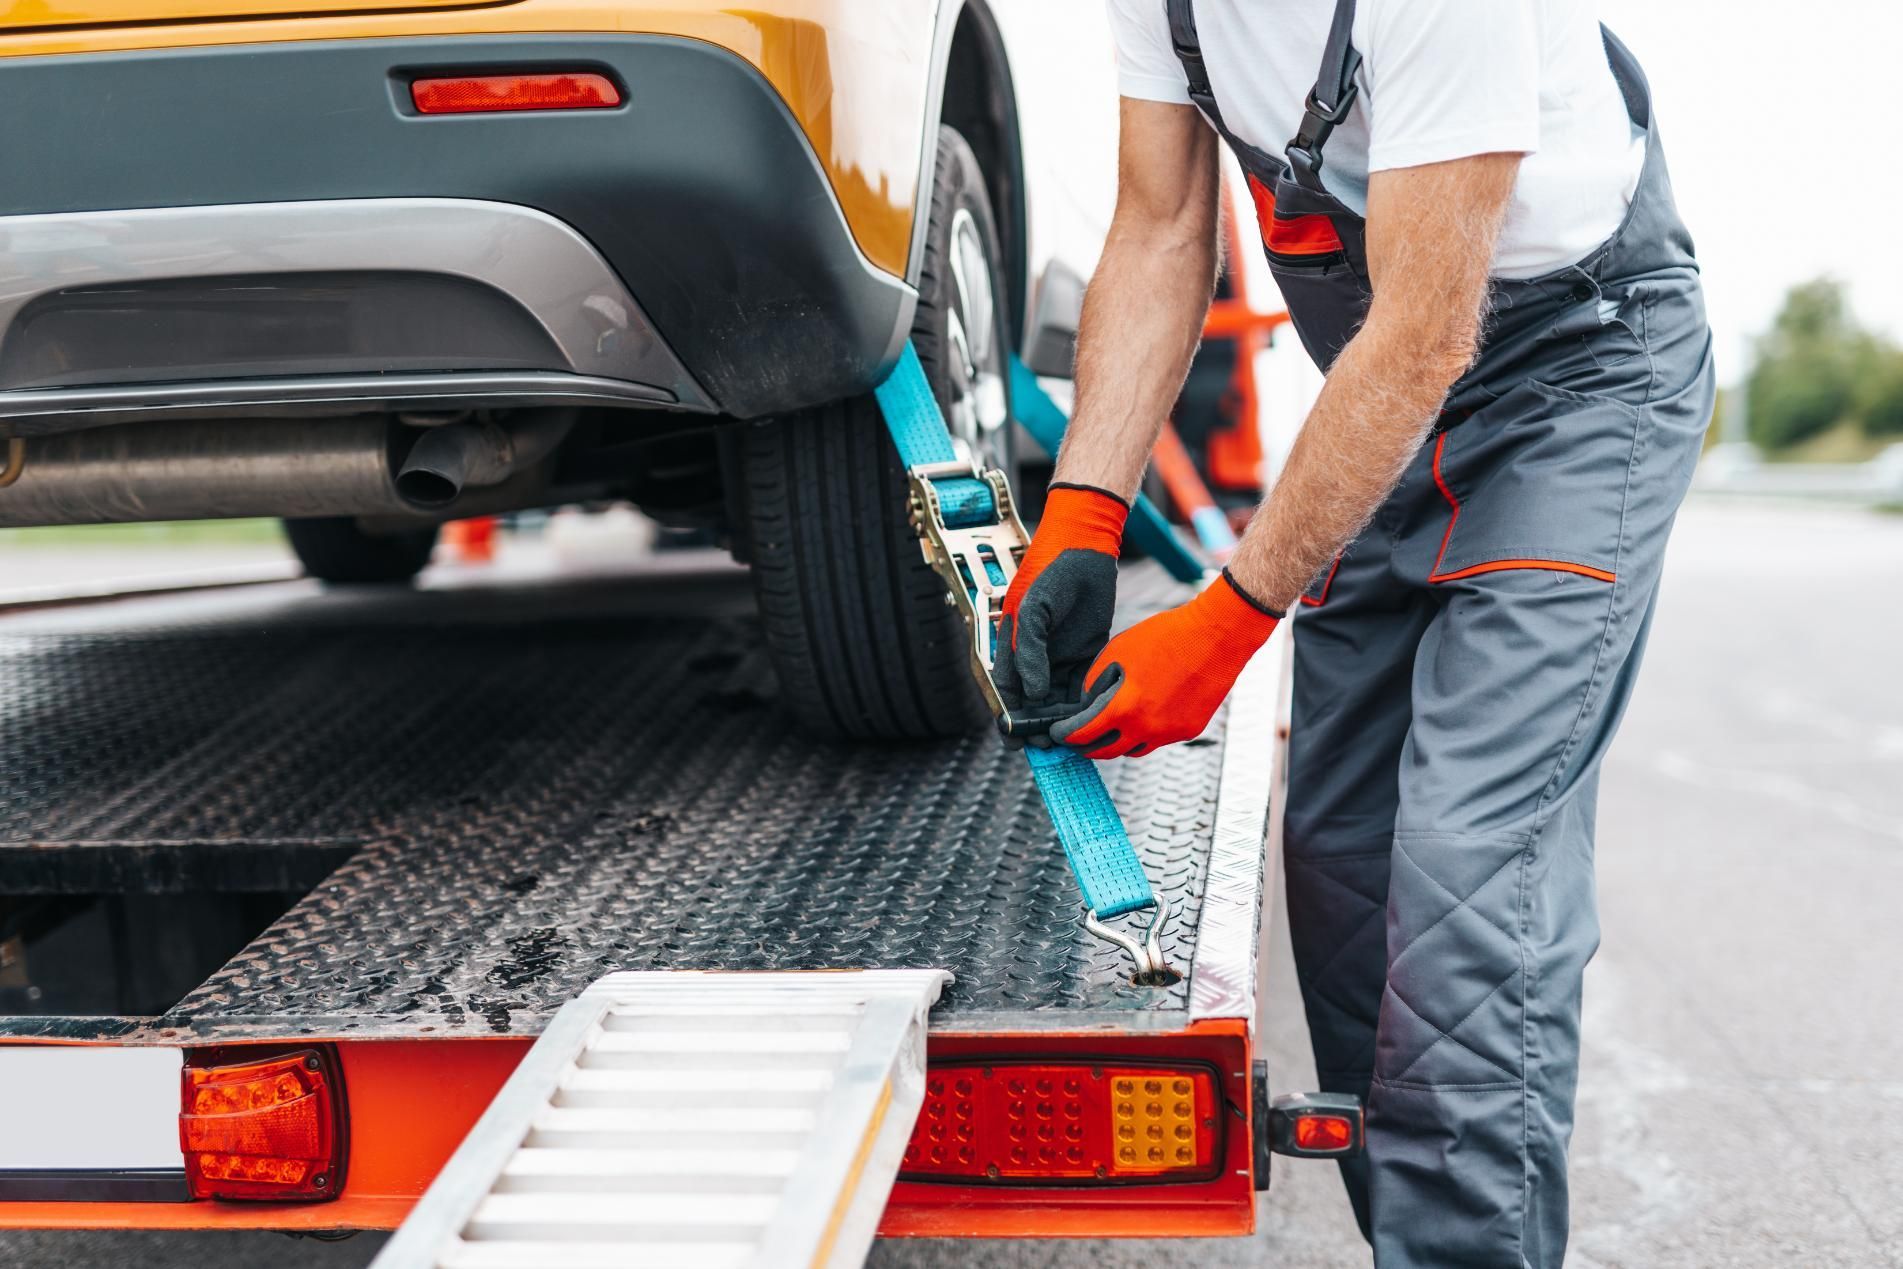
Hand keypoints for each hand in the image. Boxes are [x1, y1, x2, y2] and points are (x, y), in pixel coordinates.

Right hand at [993, 484, 1127, 742]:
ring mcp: (1059, 654)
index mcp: (1011, 644)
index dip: (1009, 717)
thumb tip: (1033, 692)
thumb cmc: (1051, 570)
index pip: (1006, 690)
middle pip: (1031, 700)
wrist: (1085, 546)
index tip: (1015, 740)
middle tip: (1048, 746)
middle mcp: (1033, 655)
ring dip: (1062, 718)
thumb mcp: (1033, 609)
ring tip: (1071, 739)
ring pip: (1056, 698)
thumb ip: (1029, 651)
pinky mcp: (1084, 651)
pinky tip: (1089, 717)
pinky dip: (1083, 702)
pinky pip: (1081, 684)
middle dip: (1037, 724)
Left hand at [1051, 570, 1280, 758]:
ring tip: (1108, 729)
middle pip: (1106, 752)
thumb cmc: (1166, 636)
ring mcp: (1170, 734)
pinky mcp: (1189, 730)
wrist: (1217, 635)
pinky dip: (1145, 732)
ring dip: (1117, 743)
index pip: (1084, 734)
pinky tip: (1142, 715)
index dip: (1065, 735)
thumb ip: (1095, 682)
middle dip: (1086, 747)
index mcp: (1124, 708)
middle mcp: (1147, 728)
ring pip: (1133, 750)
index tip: (1058, 733)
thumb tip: (1086, 704)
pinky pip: (1158, 740)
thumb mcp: (1118, 651)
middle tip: (1077, 739)